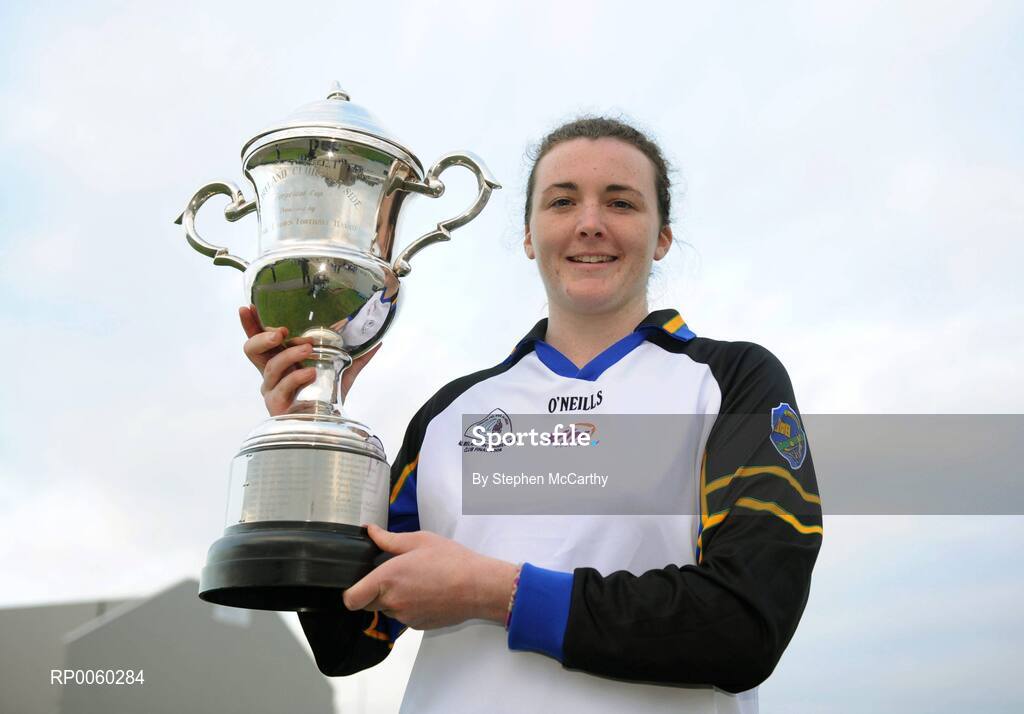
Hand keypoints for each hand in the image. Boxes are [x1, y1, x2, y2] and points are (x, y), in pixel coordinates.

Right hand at [239, 305, 380, 416]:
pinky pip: (282, 387)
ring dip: (289, 355)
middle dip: (262, 336)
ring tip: (308, 348)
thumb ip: (355, 357)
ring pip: (270, 367)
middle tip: (280, 332)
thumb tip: (378, 341)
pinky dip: (296, 377)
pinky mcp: (277, 405)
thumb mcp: (341, 372)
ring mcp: (272, 389)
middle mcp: (270, 373)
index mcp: (280, 359)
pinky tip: (310, 373)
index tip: (249, 307)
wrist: (327, 425)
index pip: (258, 337)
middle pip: (251, 350)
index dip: (250, 323)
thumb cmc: (325, 397)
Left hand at [343, 524, 518, 629]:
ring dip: (394, 599)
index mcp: (388, 578)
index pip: (351, 599)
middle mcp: (393, 601)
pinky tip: (427, 593)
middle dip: (374, 592)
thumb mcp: (419, 540)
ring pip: (388, 610)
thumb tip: (370, 531)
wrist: (478, 586)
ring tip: (417, 581)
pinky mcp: (418, 626)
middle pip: (367, 604)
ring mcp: (405, 617)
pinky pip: (404, 617)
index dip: (351, 592)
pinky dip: (410, 607)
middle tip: (394, 576)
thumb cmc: (451, 561)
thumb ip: (389, 539)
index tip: (359, 582)